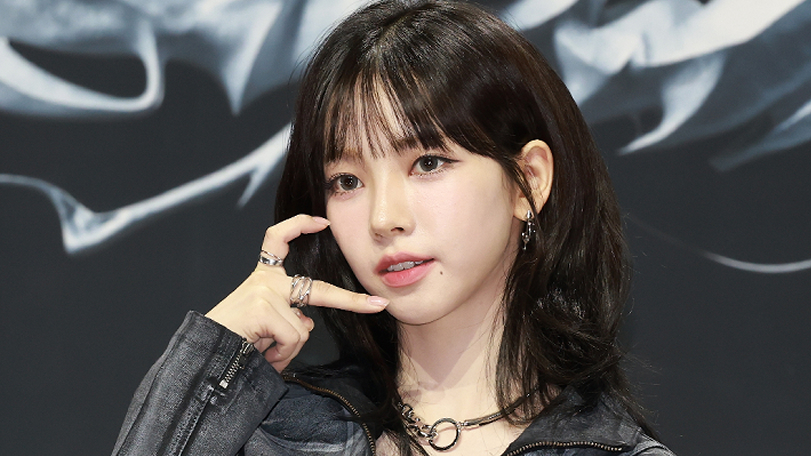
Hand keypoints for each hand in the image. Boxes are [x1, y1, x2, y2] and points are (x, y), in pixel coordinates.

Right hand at [205, 214, 388, 370]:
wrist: (203, 354)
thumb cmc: (232, 340)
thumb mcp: (265, 325)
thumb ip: (289, 319)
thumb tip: (308, 323)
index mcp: (262, 279)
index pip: (276, 240)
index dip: (298, 225)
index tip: (322, 221)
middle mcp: (264, 280)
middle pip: (318, 290)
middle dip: (351, 301)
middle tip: (378, 305)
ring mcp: (265, 291)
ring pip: (302, 329)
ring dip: (287, 350)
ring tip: (263, 353)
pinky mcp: (265, 307)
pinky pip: (292, 337)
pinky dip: (281, 355)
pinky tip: (261, 354)